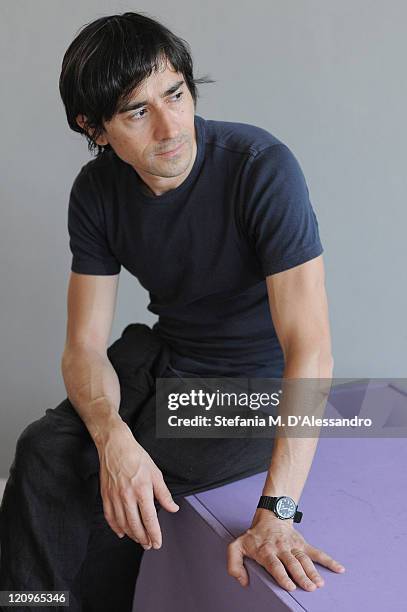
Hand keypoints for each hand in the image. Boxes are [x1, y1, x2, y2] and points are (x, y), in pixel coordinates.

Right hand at [95, 419, 178, 548]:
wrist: (115, 446)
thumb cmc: (136, 457)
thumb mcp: (155, 473)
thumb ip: (164, 494)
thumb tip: (173, 508)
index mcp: (142, 490)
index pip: (149, 519)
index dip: (154, 534)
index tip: (158, 542)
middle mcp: (127, 496)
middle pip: (135, 525)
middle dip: (144, 539)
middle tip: (149, 545)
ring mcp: (114, 497)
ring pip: (122, 524)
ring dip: (132, 535)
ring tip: (139, 539)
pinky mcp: (105, 496)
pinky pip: (110, 517)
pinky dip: (116, 528)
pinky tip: (122, 532)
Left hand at [227, 509, 344, 590]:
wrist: (270, 516)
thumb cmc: (254, 536)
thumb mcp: (237, 546)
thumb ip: (234, 564)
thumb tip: (243, 581)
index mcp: (266, 551)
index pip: (275, 564)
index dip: (282, 575)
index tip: (290, 585)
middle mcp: (281, 548)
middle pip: (292, 563)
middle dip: (301, 576)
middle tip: (310, 587)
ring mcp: (293, 546)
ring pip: (304, 559)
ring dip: (313, 571)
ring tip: (319, 584)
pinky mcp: (303, 544)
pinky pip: (316, 552)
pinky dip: (329, 560)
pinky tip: (339, 569)